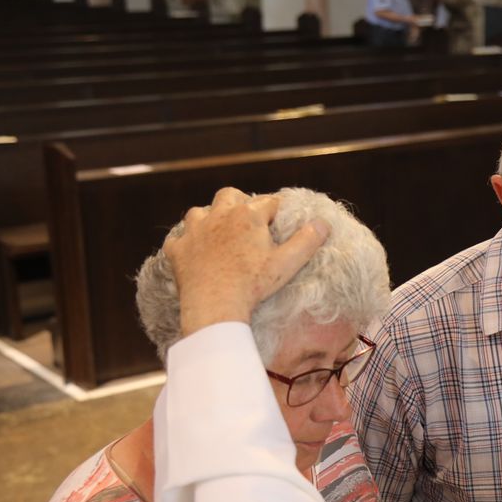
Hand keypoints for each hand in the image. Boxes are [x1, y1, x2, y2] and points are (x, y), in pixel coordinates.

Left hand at [164, 187, 329, 335]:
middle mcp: (219, 215)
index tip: (279, 222)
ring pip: (199, 212)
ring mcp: (195, 231)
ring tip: (218, 233)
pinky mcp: (178, 250)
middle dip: (239, 202)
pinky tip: (193, 253)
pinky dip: (186, 244)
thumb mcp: (287, 263)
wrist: (215, 305)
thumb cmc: (253, 284)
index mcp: (248, 215)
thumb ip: (307, 241)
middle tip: (248, 220)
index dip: (276, 211)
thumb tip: (323, 223)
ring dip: (209, 218)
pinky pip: (178, 239)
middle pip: (229, 195)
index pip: (268, 202)